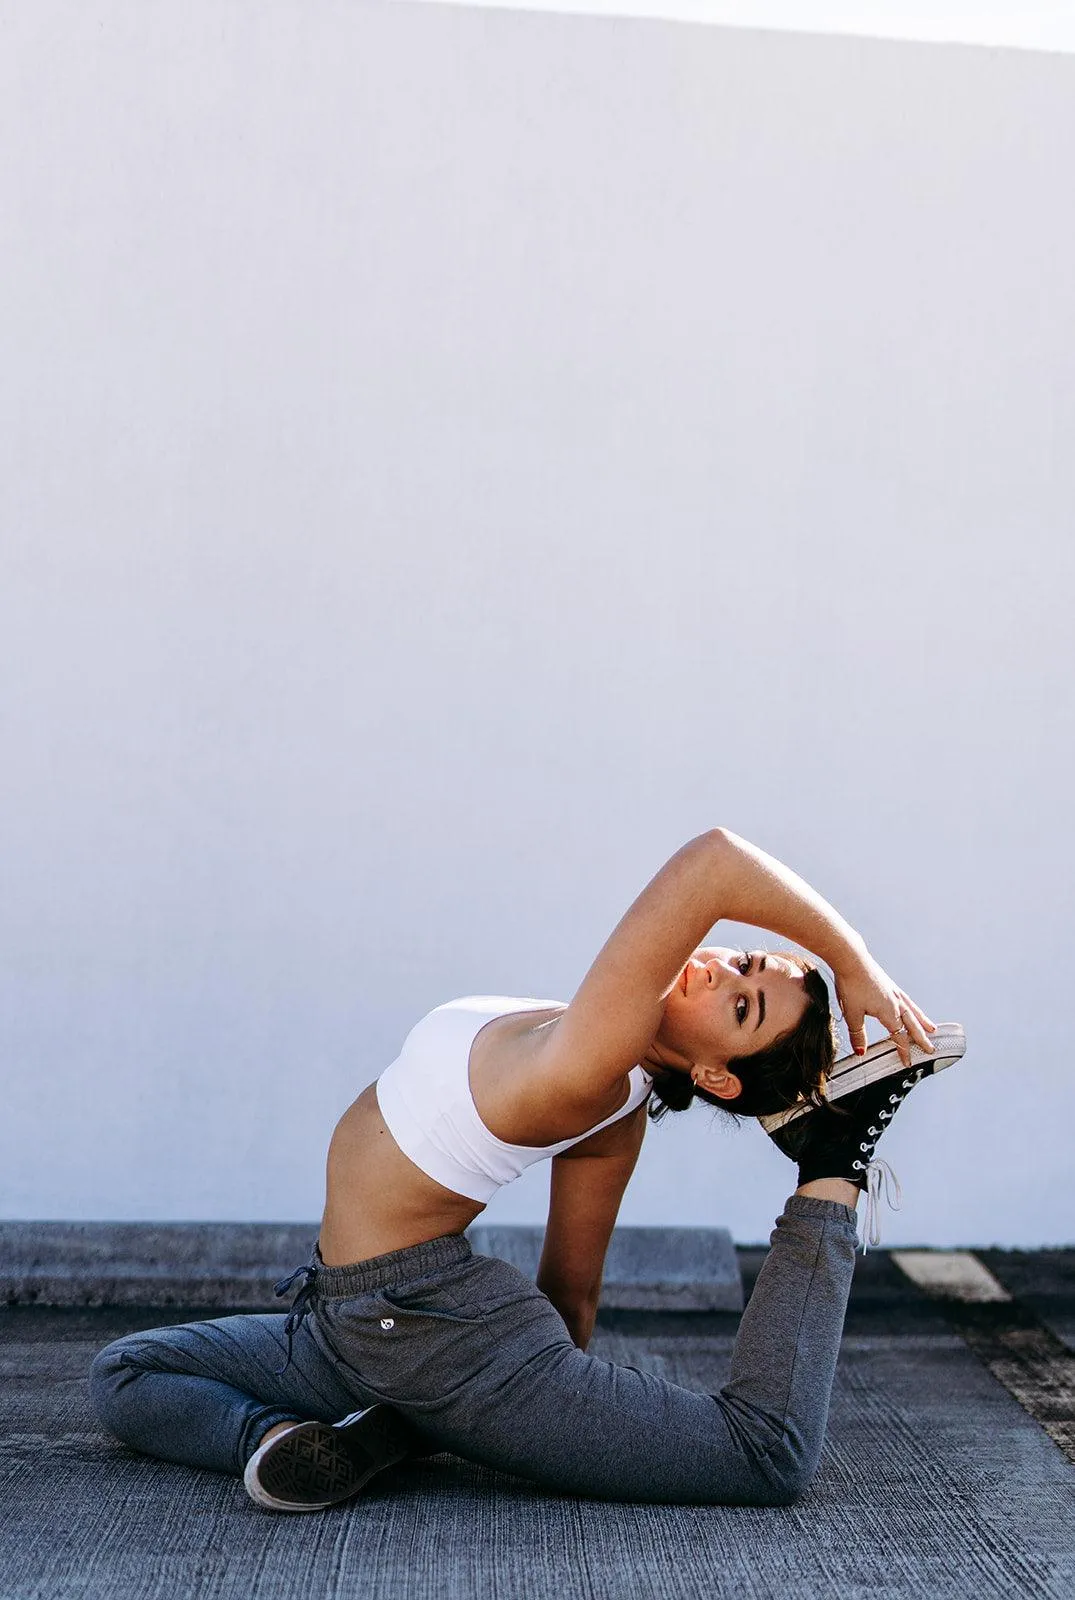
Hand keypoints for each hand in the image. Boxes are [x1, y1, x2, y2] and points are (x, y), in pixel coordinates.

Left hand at [833, 951, 935, 1066]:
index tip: (908, 1063)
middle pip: (912, 1025)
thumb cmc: (851, 985)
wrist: (851, 958)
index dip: (904, 1051)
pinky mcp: (890, 984)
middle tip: (931, 1050)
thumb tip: (861, 1053)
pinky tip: (911, 1007)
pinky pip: (907, 1000)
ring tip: (932, 1029)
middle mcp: (896, 1003)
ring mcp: (894, 992)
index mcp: (889, 1013)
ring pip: (913, 1011)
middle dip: (921, 1039)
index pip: (900, 1037)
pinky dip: (913, 1007)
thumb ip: (858, 1034)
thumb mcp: (852, 1013)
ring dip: (923, 1022)